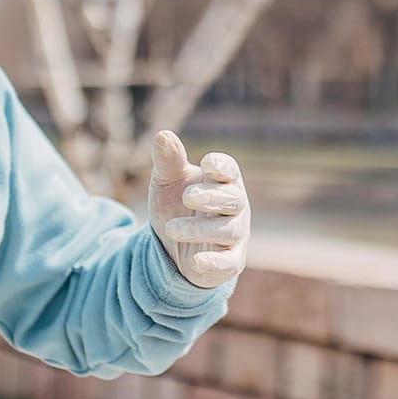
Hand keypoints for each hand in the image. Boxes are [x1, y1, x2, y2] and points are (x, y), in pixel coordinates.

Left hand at [148, 130, 249, 288]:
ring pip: (227, 230)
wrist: (174, 247)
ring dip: (199, 229)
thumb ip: (168, 161)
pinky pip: (228, 263)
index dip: (222, 167)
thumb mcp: (168, 182)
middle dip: (211, 197)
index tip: (207, 164)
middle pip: (233, 199)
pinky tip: (196, 261)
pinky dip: (214, 262)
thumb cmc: (178, 205)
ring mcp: (235, 235)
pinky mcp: (230, 261)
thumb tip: (162, 135)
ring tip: (171, 228)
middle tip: (187, 196)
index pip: (230, 171)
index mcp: (223, 182)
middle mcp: (235, 207)